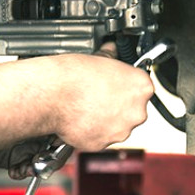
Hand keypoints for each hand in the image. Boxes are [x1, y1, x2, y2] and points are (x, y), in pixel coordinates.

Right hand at [0, 43, 153, 175]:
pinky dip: (93, 131)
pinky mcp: (103, 143)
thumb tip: (111, 51)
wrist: (51, 93)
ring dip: (107, 119)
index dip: (127, 86)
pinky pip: (101, 137)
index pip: (142, 87)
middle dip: (119, 104)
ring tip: (87, 106)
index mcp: (141, 87)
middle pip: (133, 108)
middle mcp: (137, 111)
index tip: (117, 85)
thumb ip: (111, 59)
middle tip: (100, 96)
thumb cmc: (73, 75)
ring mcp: (121, 130)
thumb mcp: (99, 58)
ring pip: (118, 125)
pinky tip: (81, 118)